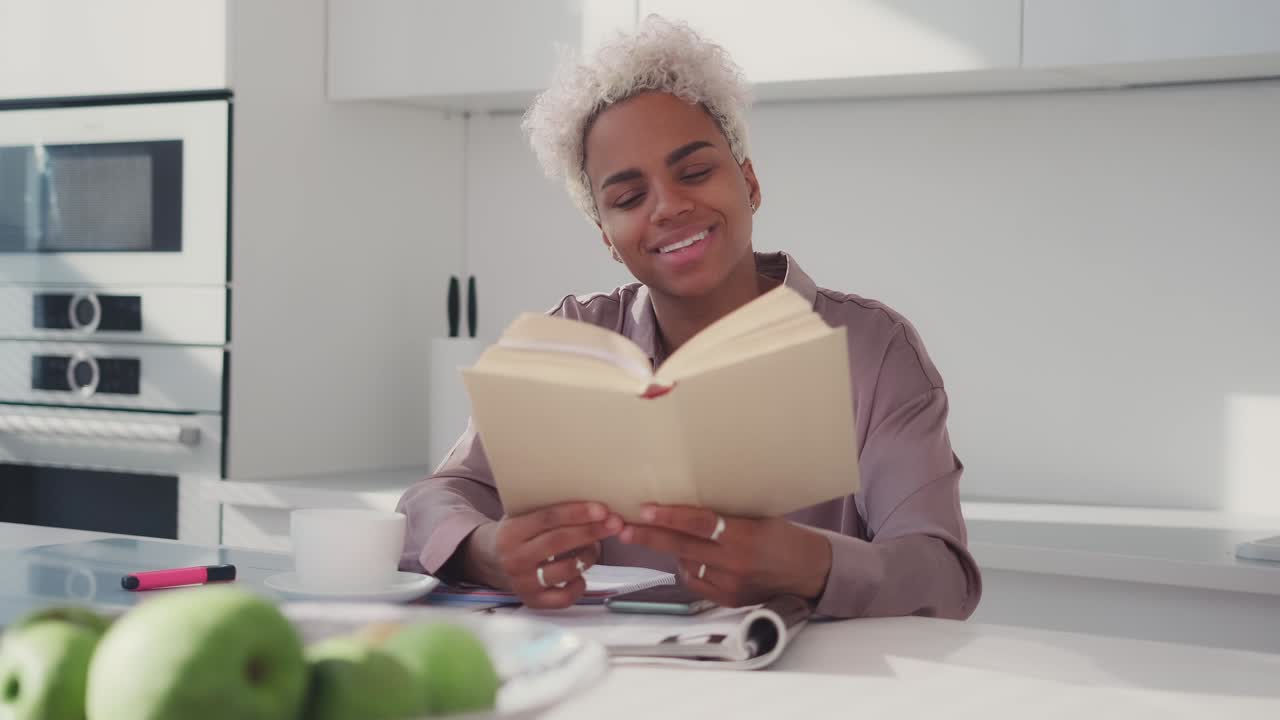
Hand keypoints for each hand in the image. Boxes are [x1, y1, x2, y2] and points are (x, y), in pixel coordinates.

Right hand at [474, 502, 622, 608]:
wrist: (493, 560)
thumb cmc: (521, 532)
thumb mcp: (523, 514)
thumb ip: (547, 508)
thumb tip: (590, 501)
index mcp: (511, 532)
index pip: (547, 519)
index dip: (577, 513)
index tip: (602, 509)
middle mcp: (514, 559)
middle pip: (559, 542)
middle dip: (591, 531)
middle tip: (614, 523)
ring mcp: (523, 583)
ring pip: (566, 569)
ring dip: (589, 556)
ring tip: (596, 546)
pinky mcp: (533, 602)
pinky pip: (564, 598)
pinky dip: (578, 586)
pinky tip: (582, 574)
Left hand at [619, 505, 831, 606]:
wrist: (809, 572)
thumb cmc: (784, 537)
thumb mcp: (758, 517)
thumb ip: (724, 516)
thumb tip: (684, 506)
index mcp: (745, 535)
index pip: (700, 523)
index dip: (670, 516)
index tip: (645, 509)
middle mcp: (736, 562)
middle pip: (682, 546)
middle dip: (649, 536)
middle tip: (622, 527)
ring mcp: (730, 584)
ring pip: (685, 563)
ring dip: (670, 550)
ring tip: (657, 535)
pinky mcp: (727, 599)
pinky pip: (694, 581)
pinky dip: (687, 567)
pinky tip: (689, 557)